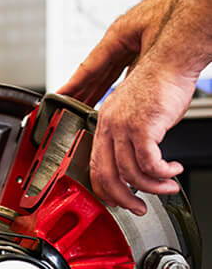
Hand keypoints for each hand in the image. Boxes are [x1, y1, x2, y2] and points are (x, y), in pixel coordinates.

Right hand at [59, 0, 174, 104]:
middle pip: (97, 71)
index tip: (59, 97)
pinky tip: (117, 94)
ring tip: (87, 106)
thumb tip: (126, 93)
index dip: (73, 85)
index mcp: (118, 35)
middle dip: (83, 91)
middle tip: (69, 109)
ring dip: (99, 88)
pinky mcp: (149, 45)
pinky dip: (118, 83)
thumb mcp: (151, 43)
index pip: (89, 66)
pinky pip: (127, 69)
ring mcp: (136, 42)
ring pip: (111, 71)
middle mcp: (124, 38)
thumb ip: (136, 69)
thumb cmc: (180, 6)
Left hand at [88, 60, 192, 214]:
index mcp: (103, 124)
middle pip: (107, 176)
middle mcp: (109, 126)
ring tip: (167, 186)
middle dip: (123, 198)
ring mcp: (124, 127)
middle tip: (138, 208)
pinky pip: (149, 163)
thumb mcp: (135, 113)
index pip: (96, 166)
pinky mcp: (143, 127)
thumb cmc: (158, 83)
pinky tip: (173, 171)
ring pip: (130, 173)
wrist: (172, 60)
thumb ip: (129, 137)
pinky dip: (162, 173)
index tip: (116, 200)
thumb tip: (134, 165)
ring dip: (152, 186)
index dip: (105, 189)